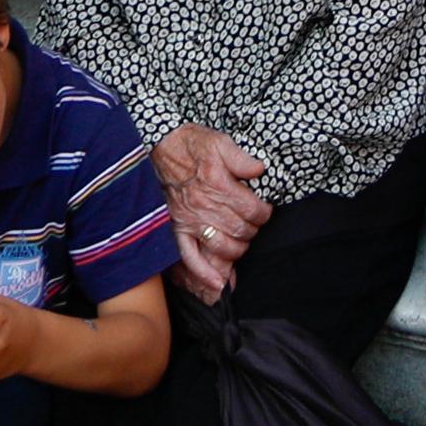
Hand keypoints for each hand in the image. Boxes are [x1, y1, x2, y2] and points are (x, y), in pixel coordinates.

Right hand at [152, 126, 270, 265]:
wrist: (161, 148)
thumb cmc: (192, 145)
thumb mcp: (220, 142)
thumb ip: (242, 158)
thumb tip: (260, 170)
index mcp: (219, 185)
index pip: (252, 210)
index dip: (264, 213)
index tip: (264, 210)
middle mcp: (205, 207)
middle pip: (241, 230)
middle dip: (253, 230)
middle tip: (253, 224)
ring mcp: (190, 221)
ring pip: (223, 247)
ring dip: (238, 249)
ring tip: (241, 241)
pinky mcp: (177, 229)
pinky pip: (190, 257)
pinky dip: (204, 273)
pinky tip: (219, 283)